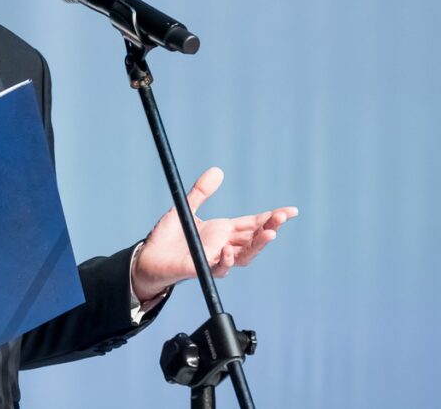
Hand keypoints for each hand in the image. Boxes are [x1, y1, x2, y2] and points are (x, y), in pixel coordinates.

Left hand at [132, 167, 297, 300]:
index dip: (272, 217)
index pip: (254, 223)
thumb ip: (201, 192)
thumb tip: (217, 171)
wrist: (148, 257)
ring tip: (271, 233)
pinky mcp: (201, 269)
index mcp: (223, 231)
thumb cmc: (168, 237)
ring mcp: (215, 259)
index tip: (291, 211)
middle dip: (270, 228)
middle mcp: (224, 246)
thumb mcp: (185, 208)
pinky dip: (226, 260)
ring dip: (257, 245)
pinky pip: (219, 267)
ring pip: (244, 255)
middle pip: (254, 238)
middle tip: (282, 217)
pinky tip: (229, 250)